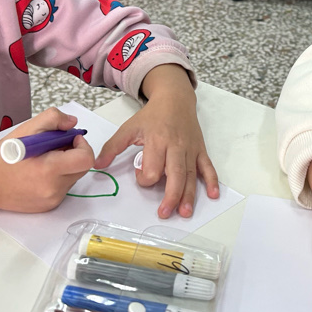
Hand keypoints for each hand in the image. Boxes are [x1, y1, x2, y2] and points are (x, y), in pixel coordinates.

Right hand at [0, 107, 94, 213]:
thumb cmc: (2, 157)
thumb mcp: (25, 129)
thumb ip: (53, 119)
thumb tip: (72, 123)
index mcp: (49, 169)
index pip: (85, 159)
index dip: (83, 145)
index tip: (70, 139)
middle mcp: (53, 188)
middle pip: (81, 168)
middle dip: (73, 154)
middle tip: (54, 146)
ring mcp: (51, 200)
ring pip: (72, 178)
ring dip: (65, 166)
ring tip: (42, 160)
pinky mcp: (48, 206)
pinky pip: (63, 188)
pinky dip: (57, 178)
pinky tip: (38, 173)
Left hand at [95, 65, 219, 218]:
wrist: (175, 98)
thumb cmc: (152, 115)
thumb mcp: (129, 127)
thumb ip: (113, 147)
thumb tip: (98, 165)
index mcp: (157, 140)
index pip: (152, 168)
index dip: (145, 178)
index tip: (141, 174)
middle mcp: (175, 146)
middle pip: (175, 175)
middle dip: (170, 196)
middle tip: (164, 213)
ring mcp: (190, 149)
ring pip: (191, 175)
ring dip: (189, 195)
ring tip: (185, 212)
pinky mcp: (200, 150)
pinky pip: (207, 167)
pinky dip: (212, 181)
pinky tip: (213, 194)